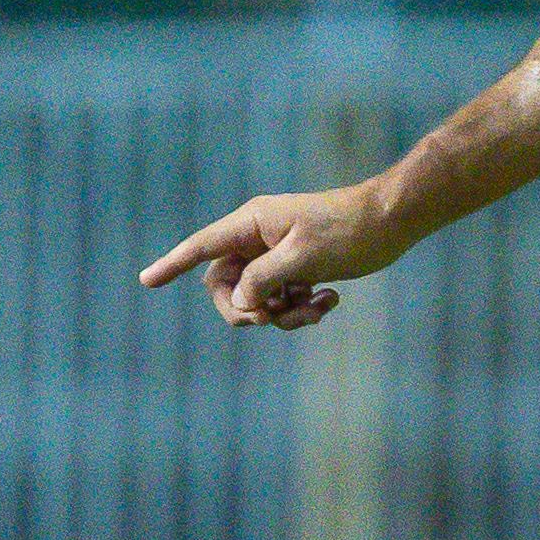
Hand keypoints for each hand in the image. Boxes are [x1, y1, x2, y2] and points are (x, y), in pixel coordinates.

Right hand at [140, 185, 405, 329]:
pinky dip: (299, 308)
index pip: (202, 247)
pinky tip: (329, 302)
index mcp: (252, 223)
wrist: (392, 221)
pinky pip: (281, 298)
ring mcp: (277, 253)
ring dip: (282, 314)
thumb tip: (241, 302)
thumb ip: (264, 280)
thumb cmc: (349, 232)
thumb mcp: (303, 258)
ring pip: (257, 297)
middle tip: (270, 318)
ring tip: (316, 309)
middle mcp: (258, 237)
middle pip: (227, 284)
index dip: (173, 264)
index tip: (147, 281)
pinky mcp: (297, 267)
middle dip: (246, 309)